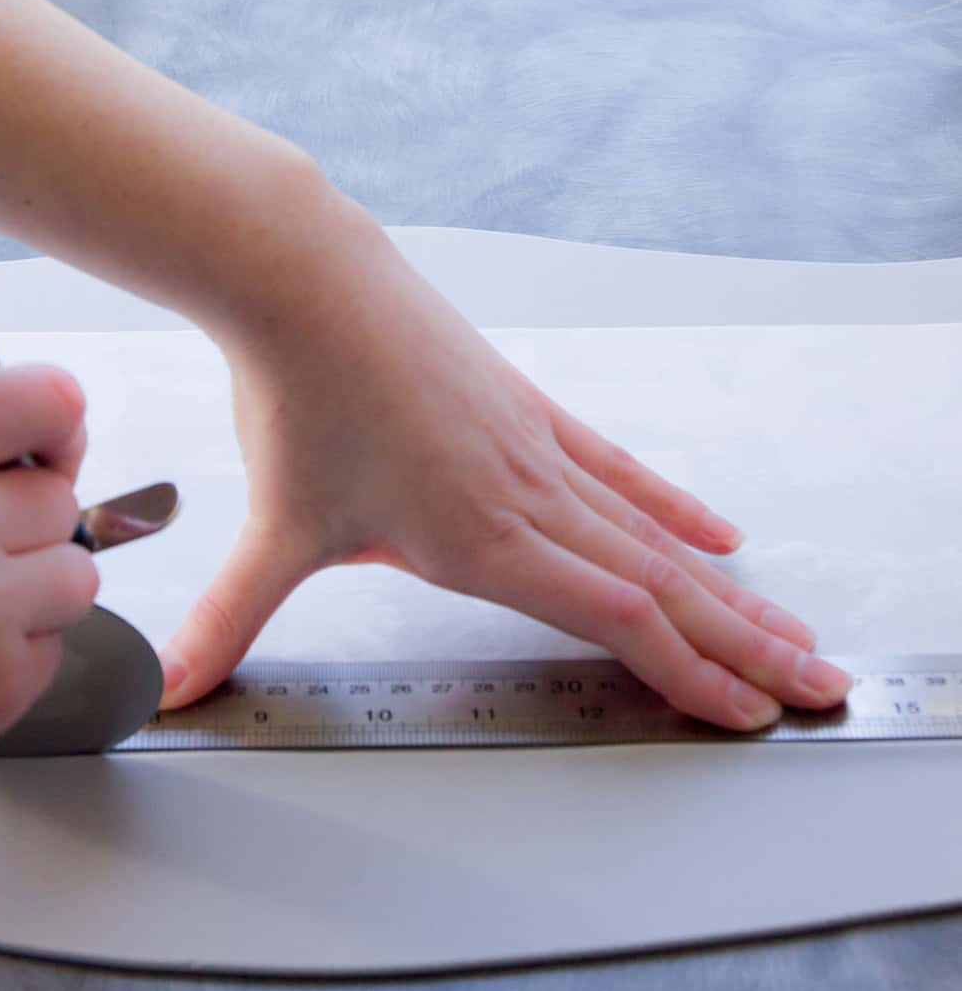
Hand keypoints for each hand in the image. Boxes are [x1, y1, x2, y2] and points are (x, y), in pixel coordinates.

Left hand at [159, 200, 850, 728]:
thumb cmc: (298, 395)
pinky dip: (670, 504)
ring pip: (655, 532)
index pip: (614, 619)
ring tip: (787, 624)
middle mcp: (528, 495)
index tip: (750, 713)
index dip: (688, 673)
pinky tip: (711, 528)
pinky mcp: (525, 408)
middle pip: (663, 583)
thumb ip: (232, 618)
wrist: (306, 277)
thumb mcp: (274, 526)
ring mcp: (536, 446)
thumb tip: (173, 687)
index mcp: (483, 537)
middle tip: (817, 683)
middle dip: (745, 644)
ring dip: (728, 589)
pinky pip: (616, 469)